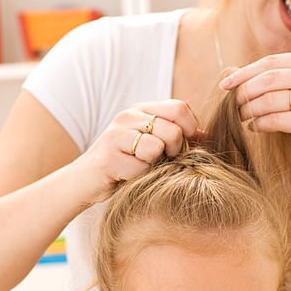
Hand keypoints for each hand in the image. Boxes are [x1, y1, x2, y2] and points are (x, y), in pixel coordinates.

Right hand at [83, 99, 200, 197]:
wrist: (83, 182)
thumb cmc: (123, 165)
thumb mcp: (150, 145)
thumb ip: (176, 136)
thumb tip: (207, 135)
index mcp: (141, 110)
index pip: (180, 108)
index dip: (190, 129)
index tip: (184, 146)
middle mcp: (128, 116)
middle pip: (174, 129)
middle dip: (176, 151)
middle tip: (162, 160)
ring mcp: (116, 135)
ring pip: (158, 148)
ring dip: (155, 165)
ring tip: (141, 167)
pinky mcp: (108, 157)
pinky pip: (141, 168)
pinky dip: (139, 177)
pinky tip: (126, 176)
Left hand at [219, 51, 290, 168]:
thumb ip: (276, 78)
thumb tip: (230, 71)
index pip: (271, 62)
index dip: (244, 72)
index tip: (225, 84)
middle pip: (268, 78)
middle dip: (244, 92)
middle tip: (230, 105)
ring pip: (269, 99)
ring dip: (248, 110)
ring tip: (240, 117)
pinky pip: (275, 120)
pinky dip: (259, 124)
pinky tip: (253, 128)